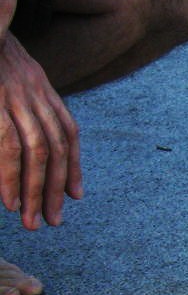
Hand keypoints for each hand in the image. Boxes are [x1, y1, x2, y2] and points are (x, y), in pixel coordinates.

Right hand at [0, 29, 81, 228]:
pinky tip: (9, 198)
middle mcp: (34, 90)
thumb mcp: (9, 73)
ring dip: (34, 191)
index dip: (73, 166)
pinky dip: (9, 174)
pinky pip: (7, 143)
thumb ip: (23, 101)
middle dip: (54, 189)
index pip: (68, 133)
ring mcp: (13, 93)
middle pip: (56, 149)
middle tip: (51, 221)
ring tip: (32, 220)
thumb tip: (26, 139)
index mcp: (41, 85)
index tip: (74, 196)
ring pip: (35, 152)